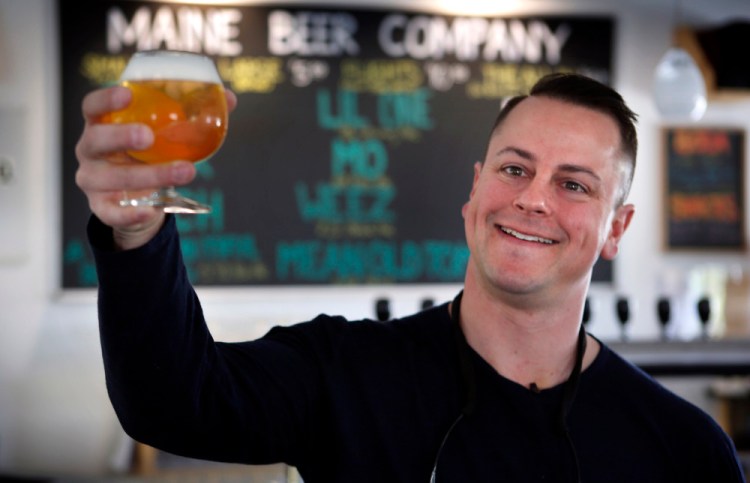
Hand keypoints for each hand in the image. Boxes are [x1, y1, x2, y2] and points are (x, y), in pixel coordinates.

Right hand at [75, 86, 236, 249]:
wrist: (141, 200)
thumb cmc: (151, 156)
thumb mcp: (166, 135)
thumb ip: (193, 115)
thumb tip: (228, 99)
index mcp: (102, 124)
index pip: (92, 106)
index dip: (105, 99)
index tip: (127, 94)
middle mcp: (91, 151)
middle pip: (96, 140)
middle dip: (121, 137)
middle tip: (149, 136)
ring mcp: (93, 180)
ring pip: (112, 178)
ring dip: (148, 176)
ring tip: (184, 172)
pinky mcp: (101, 208)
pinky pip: (112, 213)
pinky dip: (130, 213)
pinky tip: (151, 210)